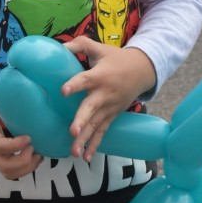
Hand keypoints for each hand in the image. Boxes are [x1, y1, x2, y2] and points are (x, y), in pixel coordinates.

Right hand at [0, 88, 42, 179]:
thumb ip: (7, 94)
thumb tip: (28, 87)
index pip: (0, 145)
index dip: (16, 145)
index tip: (29, 137)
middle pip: (6, 166)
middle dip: (24, 161)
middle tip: (34, 148)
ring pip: (9, 173)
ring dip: (26, 168)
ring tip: (37, 155)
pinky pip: (10, 170)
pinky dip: (24, 169)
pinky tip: (34, 156)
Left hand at [59, 39, 156, 160]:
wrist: (143, 71)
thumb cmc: (117, 58)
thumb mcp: (99, 48)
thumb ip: (79, 45)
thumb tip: (58, 47)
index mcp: (99, 75)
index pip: (84, 80)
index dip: (74, 85)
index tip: (64, 91)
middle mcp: (104, 94)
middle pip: (91, 108)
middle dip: (82, 121)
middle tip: (73, 131)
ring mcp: (109, 107)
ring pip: (96, 125)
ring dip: (85, 139)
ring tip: (75, 152)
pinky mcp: (112, 116)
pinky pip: (102, 132)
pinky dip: (95, 145)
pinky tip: (85, 157)